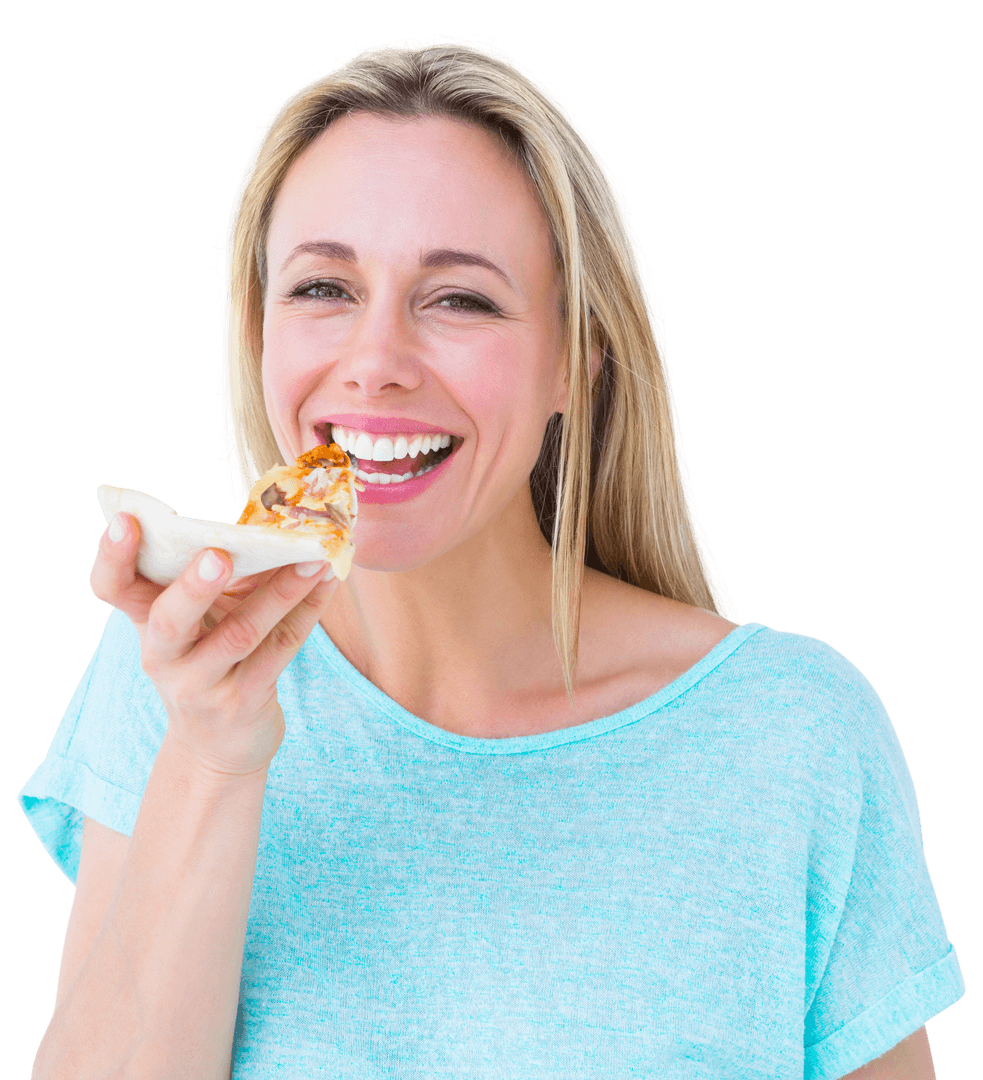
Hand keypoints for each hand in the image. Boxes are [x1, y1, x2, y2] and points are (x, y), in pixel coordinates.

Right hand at [88, 512, 338, 777]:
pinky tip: (328, 582)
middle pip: (169, 621)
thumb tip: (272, 515)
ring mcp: (202, 683)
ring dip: (280, 591)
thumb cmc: (210, 660)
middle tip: (219, 555)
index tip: (126, 519)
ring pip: (239, 634)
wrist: (218, 746)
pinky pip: (280, 648)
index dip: (113, 556)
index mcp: (145, 621)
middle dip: (194, 586)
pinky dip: (307, 610)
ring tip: (312, 558)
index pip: (113, 588)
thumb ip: (218, 570)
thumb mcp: (198, 618)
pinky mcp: (244, 699)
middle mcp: (164, 656)